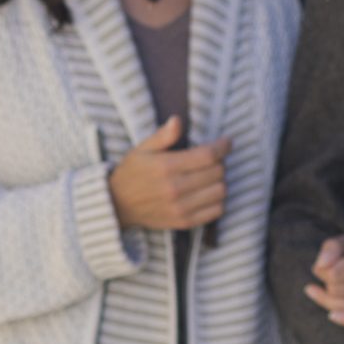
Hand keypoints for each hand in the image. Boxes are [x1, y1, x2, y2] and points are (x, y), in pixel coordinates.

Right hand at [106, 116, 230, 231]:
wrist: (117, 205)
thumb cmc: (132, 173)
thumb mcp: (141, 149)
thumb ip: (162, 136)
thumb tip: (177, 121)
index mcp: (166, 167)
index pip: (208, 155)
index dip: (222, 146)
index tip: (226, 142)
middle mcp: (175, 188)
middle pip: (217, 172)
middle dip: (220, 162)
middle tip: (213, 159)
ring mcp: (181, 207)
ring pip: (220, 191)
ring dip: (220, 181)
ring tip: (210, 176)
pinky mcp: (184, 222)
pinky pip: (216, 211)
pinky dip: (218, 200)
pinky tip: (208, 192)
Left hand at [306, 230, 343, 327]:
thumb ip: (331, 249)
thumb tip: (319, 266)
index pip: (333, 275)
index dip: (321, 271)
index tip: (324, 265)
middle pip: (336, 291)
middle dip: (327, 284)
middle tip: (331, 275)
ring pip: (342, 307)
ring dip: (329, 299)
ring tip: (329, 288)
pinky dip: (342, 318)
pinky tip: (332, 314)